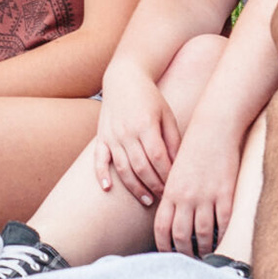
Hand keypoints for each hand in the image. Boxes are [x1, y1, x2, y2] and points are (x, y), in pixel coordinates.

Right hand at [91, 69, 179, 205]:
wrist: (123, 78)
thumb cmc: (150, 97)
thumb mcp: (166, 114)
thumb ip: (172, 139)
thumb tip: (178, 165)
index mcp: (146, 125)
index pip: (158, 157)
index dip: (167, 175)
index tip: (175, 185)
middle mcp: (127, 132)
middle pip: (141, 167)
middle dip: (154, 185)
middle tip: (165, 197)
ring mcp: (112, 135)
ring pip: (123, 168)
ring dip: (135, 187)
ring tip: (147, 200)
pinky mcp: (101, 137)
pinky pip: (99, 159)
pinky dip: (101, 174)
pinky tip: (107, 188)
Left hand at [155, 129, 242, 256]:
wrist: (214, 129)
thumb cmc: (194, 149)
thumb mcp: (177, 172)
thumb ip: (174, 195)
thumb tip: (174, 218)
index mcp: (170, 192)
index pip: (162, 228)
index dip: (163, 246)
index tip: (168, 255)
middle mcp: (186, 197)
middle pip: (181, 236)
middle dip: (184, 253)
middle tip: (189, 261)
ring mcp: (206, 196)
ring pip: (202, 233)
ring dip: (204, 249)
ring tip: (206, 256)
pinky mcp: (226, 193)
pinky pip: (223, 222)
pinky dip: (223, 236)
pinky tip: (223, 241)